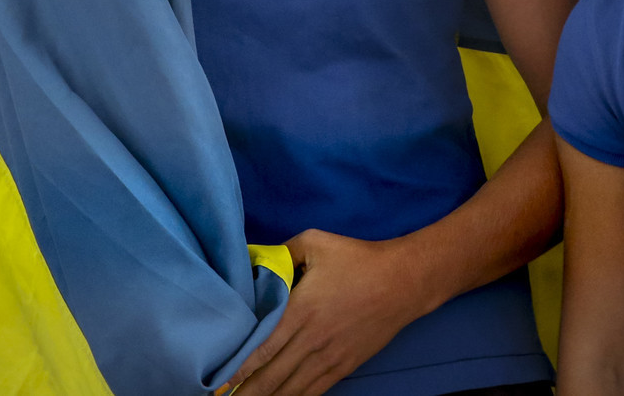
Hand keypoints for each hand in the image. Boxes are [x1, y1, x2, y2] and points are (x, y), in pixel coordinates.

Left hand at [226, 229, 433, 395]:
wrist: (404, 281)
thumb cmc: (358, 259)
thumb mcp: (316, 242)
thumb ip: (283, 253)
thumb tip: (256, 262)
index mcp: (302, 309)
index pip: (263, 347)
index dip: (239, 368)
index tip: (219, 380)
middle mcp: (313, 339)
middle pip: (273, 375)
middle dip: (246, 392)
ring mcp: (330, 356)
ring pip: (292, 388)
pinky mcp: (345, 366)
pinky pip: (314, 389)